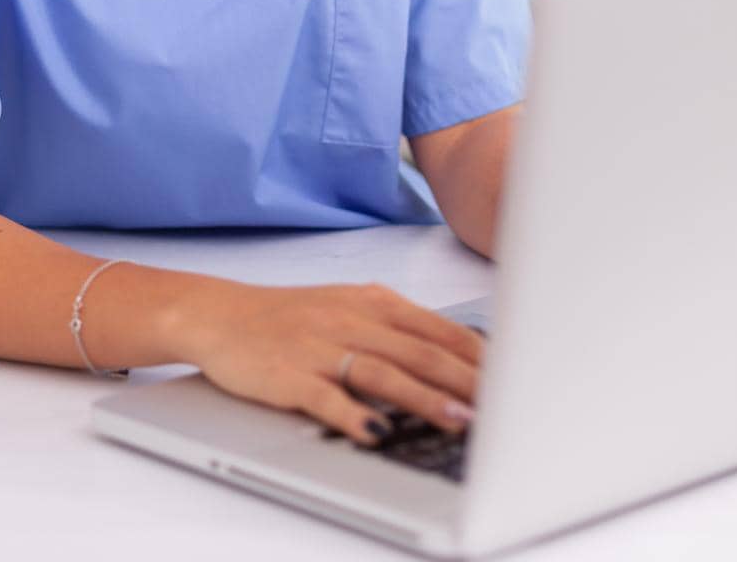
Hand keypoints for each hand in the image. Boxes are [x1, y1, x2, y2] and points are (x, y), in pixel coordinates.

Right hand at [178, 278, 482, 446]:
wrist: (222, 314)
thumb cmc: (294, 317)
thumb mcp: (351, 307)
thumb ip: (400, 328)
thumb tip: (461, 354)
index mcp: (372, 302)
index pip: (437, 329)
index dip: (477, 357)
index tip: (514, 380)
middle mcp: (350, 320)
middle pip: (419, 351)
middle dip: (465, 381)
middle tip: (502, 407)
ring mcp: (319, 347)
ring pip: (383, 373)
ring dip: (425, 399)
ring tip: (459, 422)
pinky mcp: (289, 375)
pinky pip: (327, 397)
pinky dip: (354, 416)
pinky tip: (377, 434)